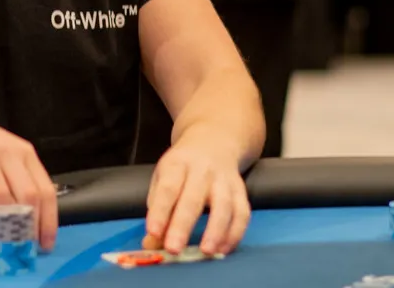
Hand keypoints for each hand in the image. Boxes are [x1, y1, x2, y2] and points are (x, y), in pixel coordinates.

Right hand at [0, 100, 57, 251]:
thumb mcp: (1, 154)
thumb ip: (15, 179)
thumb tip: (27, 221)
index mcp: (23, 152)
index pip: (45, 190)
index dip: (48, 221)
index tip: (45, 245)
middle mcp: (7, 152)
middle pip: (28, 196)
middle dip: (28, 228)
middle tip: (22, 251)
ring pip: (2, 197)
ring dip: (3, 228)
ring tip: (0, 250)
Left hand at [145, 136, 250, 256]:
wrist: (213, 141)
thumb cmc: (182, 167)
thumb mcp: (163, 178)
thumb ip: (157, 210)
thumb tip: (151, 243)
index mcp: (177, 164)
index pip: (167, 188)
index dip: (160, 211)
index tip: (153, 232)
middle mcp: (202, 170)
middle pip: (193, 198)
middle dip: (183, 225)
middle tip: (174, 248)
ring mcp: (224, 179)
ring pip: (224, 205)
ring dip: (216, 231)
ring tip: (206, 252)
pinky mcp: (240, 190)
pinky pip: (242, 213)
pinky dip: (235, 234)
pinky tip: (223, 249)